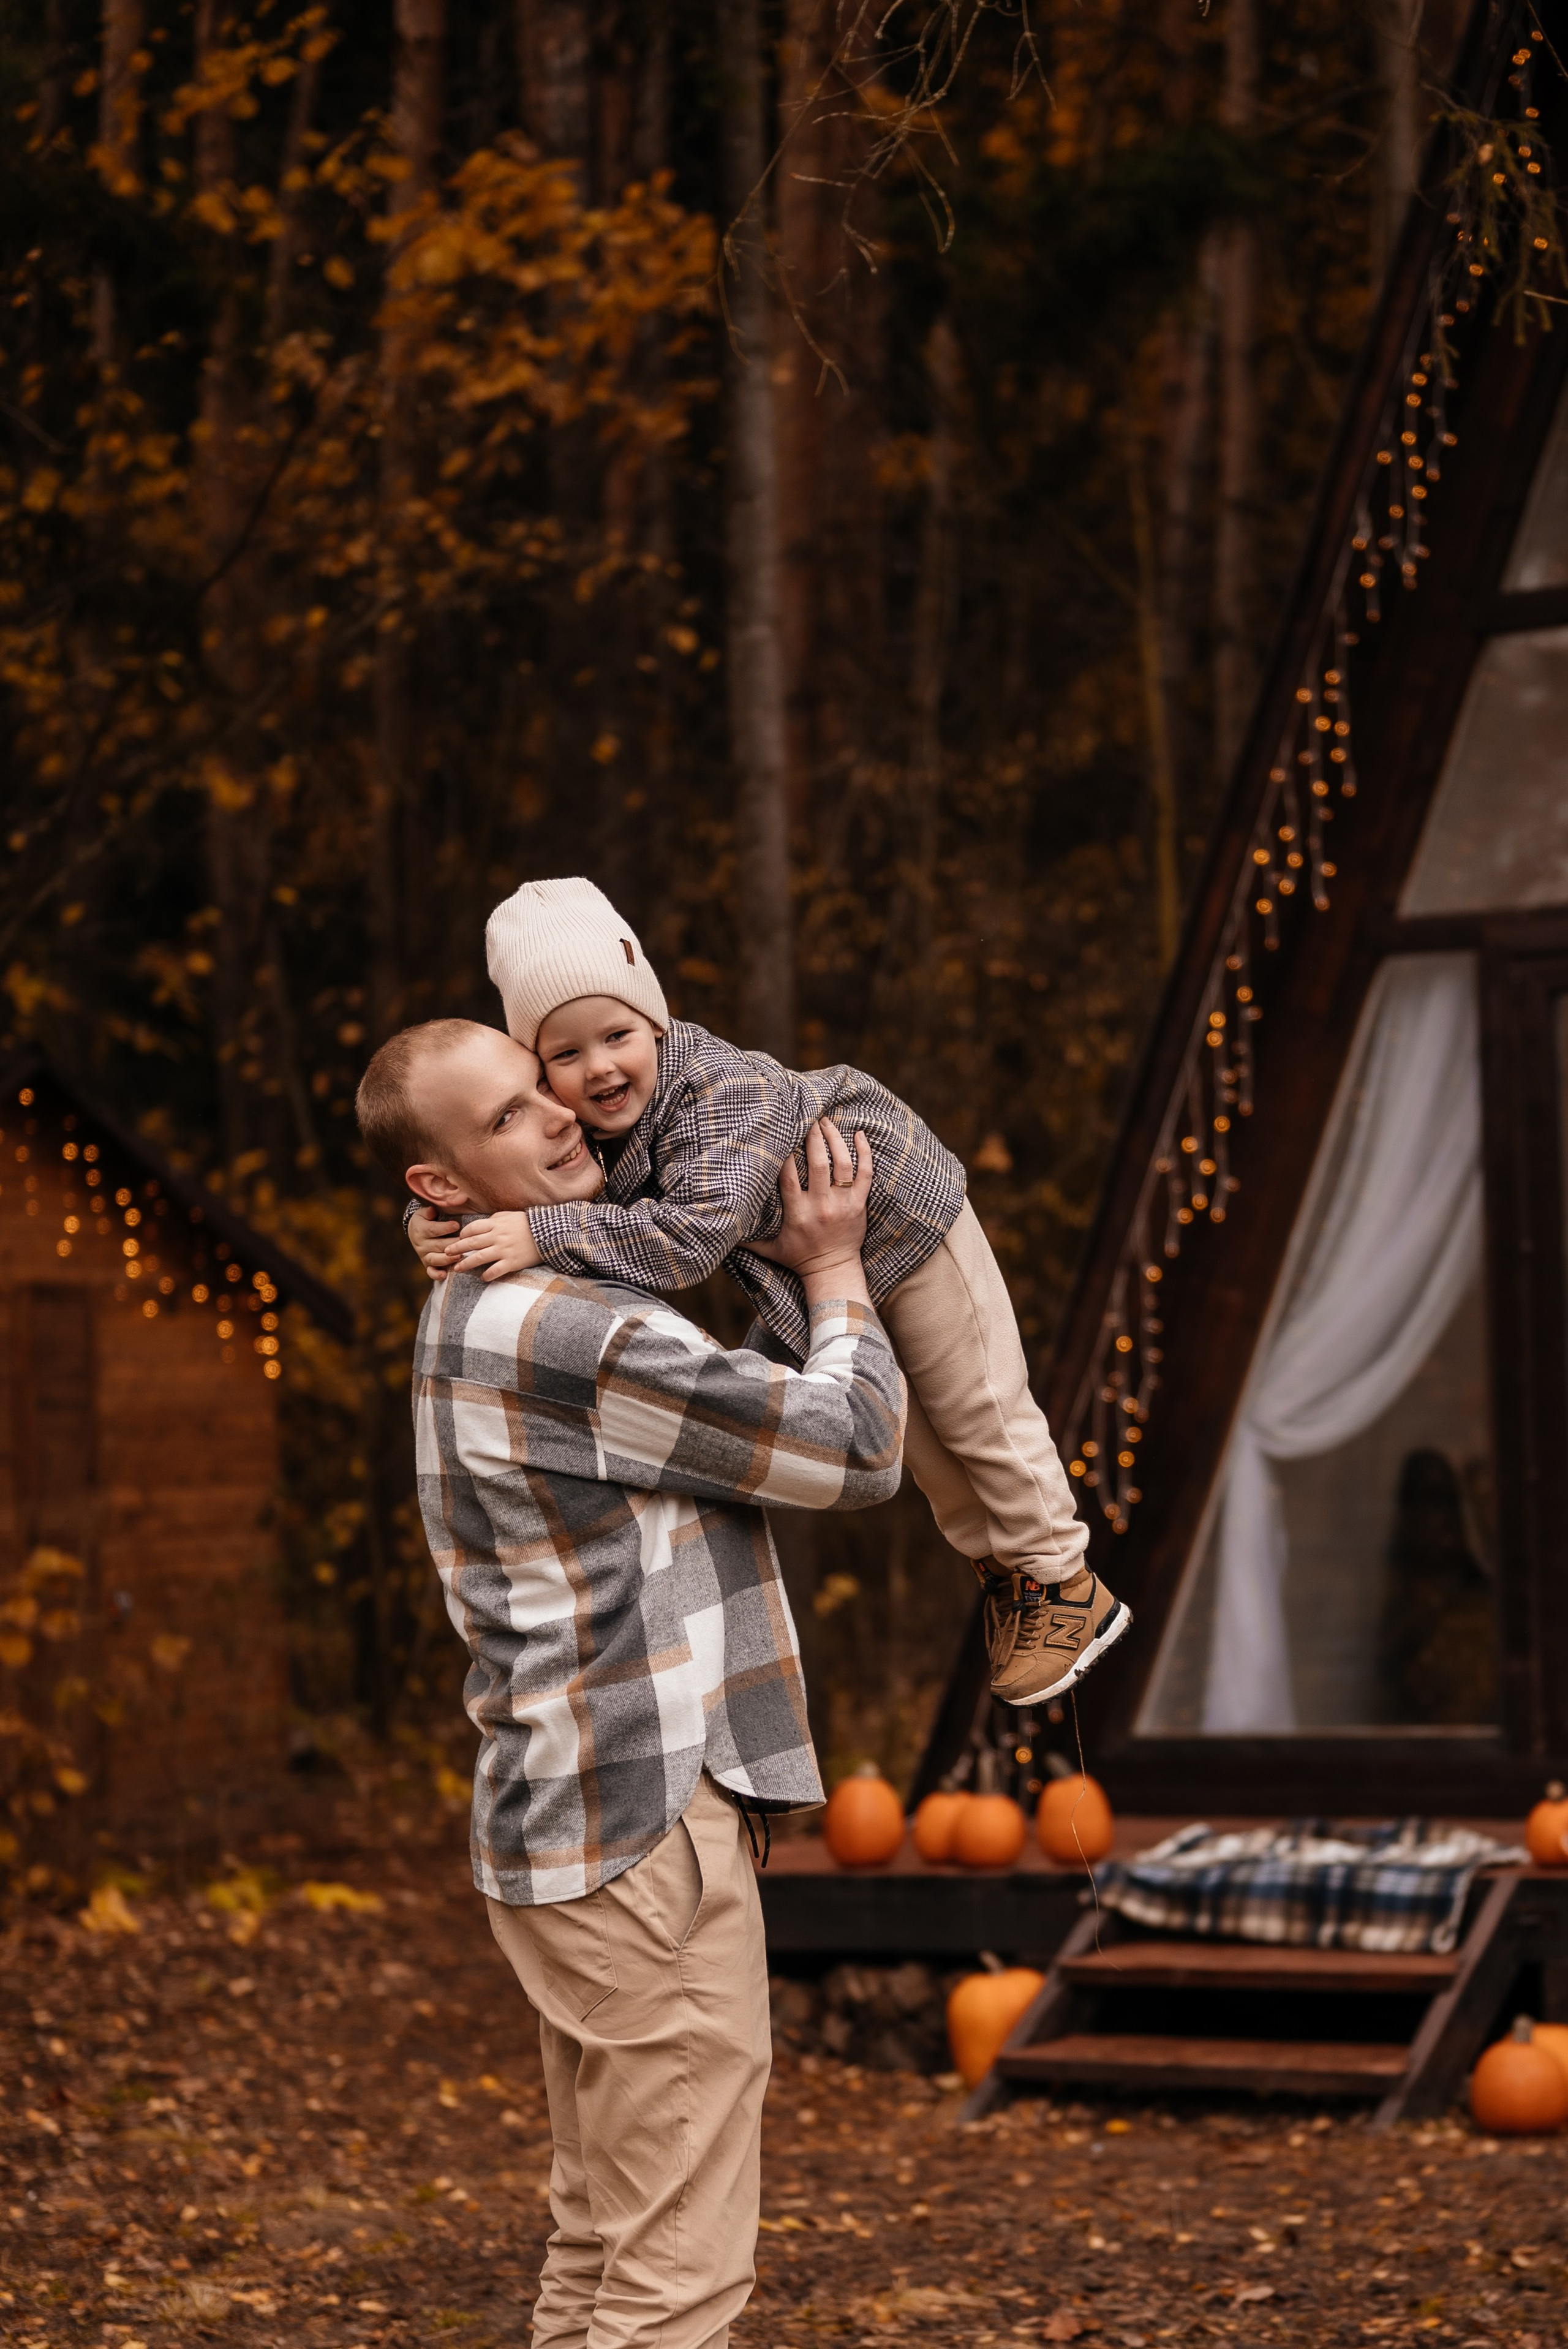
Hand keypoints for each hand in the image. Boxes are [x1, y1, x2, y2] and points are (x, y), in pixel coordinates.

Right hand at [408, 1204, 460, 1282]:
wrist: (416, 1231)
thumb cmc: (427, 1219)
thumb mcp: (425, 1212)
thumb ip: (429, 1211)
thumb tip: (432, 1210)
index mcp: (420, 1229)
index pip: (433, 1230)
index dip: (445, 1228)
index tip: (457, 1225)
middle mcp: (421, 1244)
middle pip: (437, 1245)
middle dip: (451, 1244)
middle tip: (464, 1243)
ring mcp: (424, 1256)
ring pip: (435, 1259)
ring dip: (447, 1259)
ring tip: (458, 1257)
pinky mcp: (427, 1265)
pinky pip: (430, 1272)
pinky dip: (436, 1275)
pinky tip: (445, 1275)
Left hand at [444, 1210, 542, 1282]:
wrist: (550, 1234)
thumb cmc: (530, 1224)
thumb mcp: (511, 1215)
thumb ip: (496, 1218)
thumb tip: (485, 1223)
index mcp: (496, 1224)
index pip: (472, 1229)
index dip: (462, 1235)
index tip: (458, 1240)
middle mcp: (497, 1237)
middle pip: (471, 1243)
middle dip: (456, 1249)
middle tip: (446, 1254)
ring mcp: (504, 1250)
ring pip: (479, 1258)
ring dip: (465, 1264)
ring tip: (457, 1269)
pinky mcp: (512, 1262)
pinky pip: (495, 1270)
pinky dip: (487, 1275)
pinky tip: (482, 1278)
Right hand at [749, 1119, 872, 1290]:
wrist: (832, 1271)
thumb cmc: (798, 1258)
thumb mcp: (769, 1249)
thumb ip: (746, 1239)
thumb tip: (720, 1229)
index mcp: (797, 1213)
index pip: (788, 1177)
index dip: (784, 1154)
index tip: (781, 1133)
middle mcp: (821, 1206)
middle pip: (817, 1164)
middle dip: (812, 1137)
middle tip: (807, 1117)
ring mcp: (843, 1204)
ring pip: (842, 1164)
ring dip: (834, 1139)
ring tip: (826, 1121)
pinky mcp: (860, 1204)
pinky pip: (865, 1174)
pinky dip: (864, 1152)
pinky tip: (859, 1134)